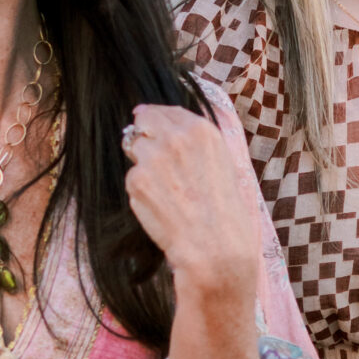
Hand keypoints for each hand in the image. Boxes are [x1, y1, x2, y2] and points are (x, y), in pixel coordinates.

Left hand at [123, 107, 259, 296]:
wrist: (215, 248)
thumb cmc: (226, 212)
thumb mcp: (223, 163)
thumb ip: (196, 143)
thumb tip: (169, 129)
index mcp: (202, 130)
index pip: (166, 110)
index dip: (156, 119)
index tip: (151, 125)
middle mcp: (175, 138)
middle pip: (143, 121)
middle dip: (144, 135)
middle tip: (153, 158)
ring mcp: (152, 158)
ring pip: (134, 149)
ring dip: (143, 164)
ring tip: (164, 189)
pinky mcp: (136, 181)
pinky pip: (132, 178)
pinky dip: (140, 190)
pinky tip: (160, 205)